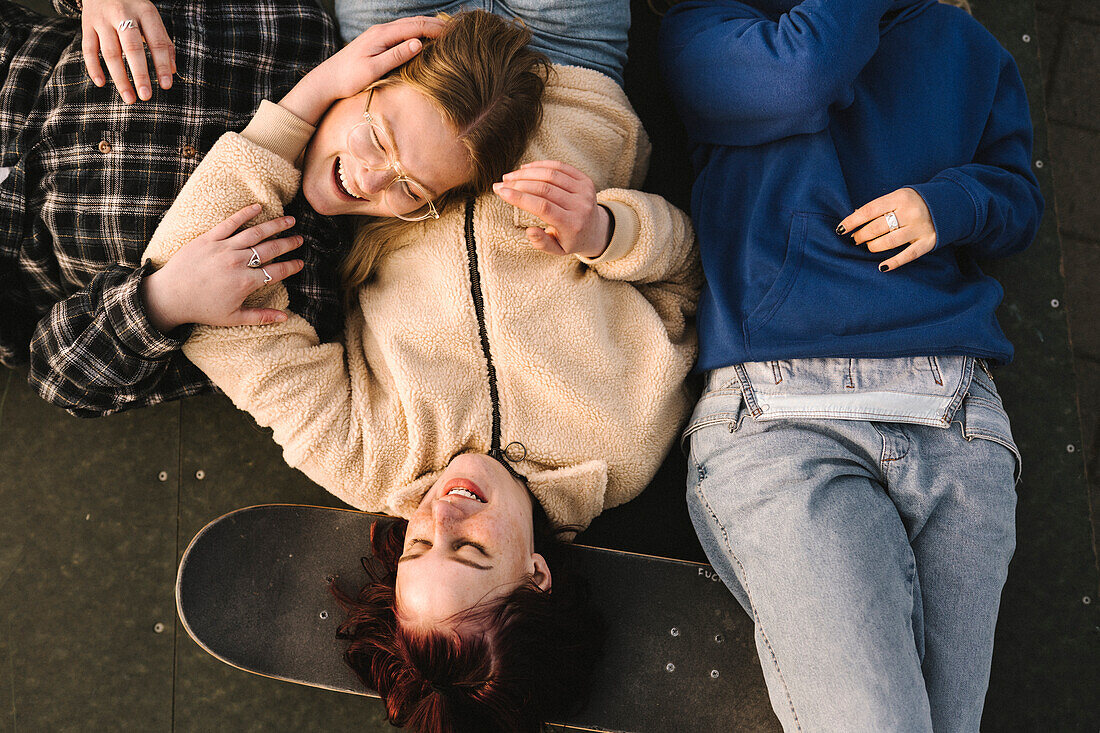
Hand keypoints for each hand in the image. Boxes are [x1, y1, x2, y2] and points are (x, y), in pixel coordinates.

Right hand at [81, 0, 174, 103]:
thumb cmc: (134, 7)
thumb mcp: (151, 18)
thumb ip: (163, 42)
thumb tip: (173, 71)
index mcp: (144, 12)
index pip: (156, 42)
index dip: (162, 65)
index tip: (166, 86)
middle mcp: (122, 14)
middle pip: (132, 48)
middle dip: (140, 74)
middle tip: (146, 96)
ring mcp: (102, 19)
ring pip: (109, 52)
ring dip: (120, 78)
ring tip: (129, 98)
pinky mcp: (86, 24)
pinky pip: (88, 49)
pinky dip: (93, 67)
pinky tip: (102, 83)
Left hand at [141, 205, 303, 332]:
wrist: (170, 296)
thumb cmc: (202, 309)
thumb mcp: (233, 318)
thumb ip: (261, 316)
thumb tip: (285, 318)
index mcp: (245, 282)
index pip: (276, 272)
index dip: (291, 267)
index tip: (301, 263)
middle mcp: (237, 263)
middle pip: (270, 249)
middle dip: (289, 243)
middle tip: (300, 239)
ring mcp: (223, 248)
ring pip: (255, 233)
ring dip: (275, 225)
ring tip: (289, 220)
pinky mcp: (208, 239)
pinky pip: (230, 223)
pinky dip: (245, 214)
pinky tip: (258, 207)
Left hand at [279, 15, 445, 125]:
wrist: (326, 80)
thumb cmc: (348, 78)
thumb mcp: (373, 69)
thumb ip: (396, 56)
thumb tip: (418, 43)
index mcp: (382, 35)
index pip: (415, 27)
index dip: (436, 29)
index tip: (455, 34)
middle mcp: (381, 31)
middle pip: (414, 22)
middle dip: (436, 24)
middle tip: (458, 30)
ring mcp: (379, 35)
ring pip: (409, 26)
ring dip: (428, 27)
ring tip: (447, 32)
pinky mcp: (378, 42)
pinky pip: (403, 33)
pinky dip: (418, 33)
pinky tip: (426, 39)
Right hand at [493, 161, 612, 258]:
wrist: (595, 230)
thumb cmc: (570, 241)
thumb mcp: (556, 250)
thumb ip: (542, 243)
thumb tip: (529, 231)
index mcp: (572, 225)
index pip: (543, 207)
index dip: (520, 197)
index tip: (501, 191)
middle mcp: (581, 206)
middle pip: (545, 188)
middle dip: (519, 184)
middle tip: (500, 184)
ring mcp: (585, 191)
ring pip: (552, 175)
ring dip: (527, 173)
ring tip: (509, 176)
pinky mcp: (586, 180)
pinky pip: (561, 167)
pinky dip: (541, 165)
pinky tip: (525, 168)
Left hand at [838, 188, 936, 271]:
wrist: (950, 204)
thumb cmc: (914, 201)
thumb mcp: (898, 196)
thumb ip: (879, 206)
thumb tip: (854, 216)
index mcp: (900, 197)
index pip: (869, 210)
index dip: (852, 221)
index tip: (840, 229)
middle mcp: (911, 212)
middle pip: (877, 228)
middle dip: (861, 236)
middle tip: (855, 239)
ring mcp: (920, 228)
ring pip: (889, 242)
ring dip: (873, 247)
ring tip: (868, 246)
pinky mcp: (928, 242)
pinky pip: (908, 255)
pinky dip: (894, 262)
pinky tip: (882, 266)